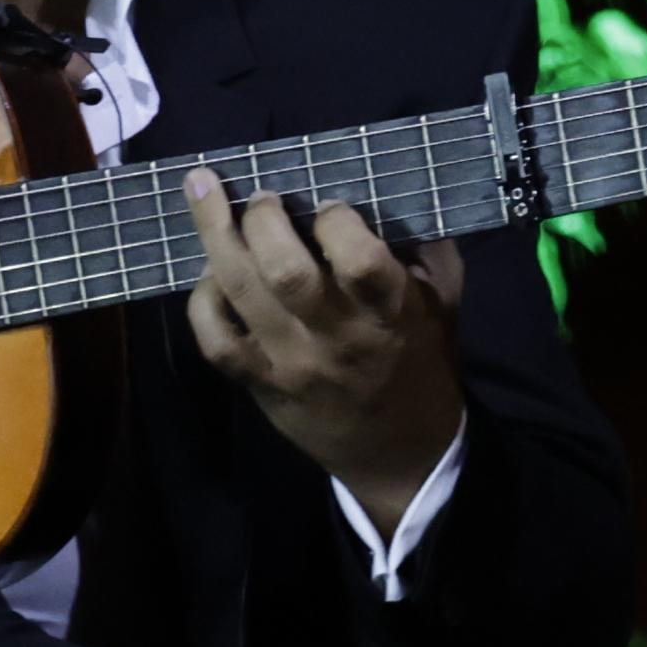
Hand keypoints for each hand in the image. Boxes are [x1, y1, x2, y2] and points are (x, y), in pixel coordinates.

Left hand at [181, 169, 466, 526]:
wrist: (399, 454)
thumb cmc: (422, 365)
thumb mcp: (443, 306)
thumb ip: (425, 251)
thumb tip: (389, 192)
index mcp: (391, 316)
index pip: (359, 261)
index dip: (337, 220)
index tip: (329, 206)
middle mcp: (337, 340)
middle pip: (286, 272)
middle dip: (263, 219)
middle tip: (261, 197)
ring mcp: (291, 364)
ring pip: (240, 293)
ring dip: (216, 235)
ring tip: (203, 191)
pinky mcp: (260, 384)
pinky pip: (216, 341)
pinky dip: (203, 300)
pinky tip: (209, 273)